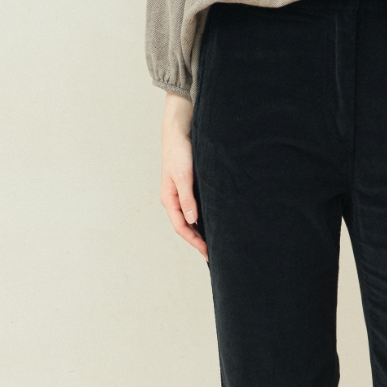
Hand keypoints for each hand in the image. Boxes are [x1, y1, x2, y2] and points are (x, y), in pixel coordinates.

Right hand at [160, 91, 207, 260]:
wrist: (179, 131)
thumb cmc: (179, 151)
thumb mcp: (183, 176)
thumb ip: (187, 198)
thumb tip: (192, 220)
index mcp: (170, 199)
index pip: (182, 228)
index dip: (194, 242)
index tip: (208, 253)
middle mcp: (175, 200)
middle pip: (187, 227)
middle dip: (198, 242)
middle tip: (214, 255)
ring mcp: (182, 195)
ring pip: (192, 219)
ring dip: (201, 232)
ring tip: (216, 243)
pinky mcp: (190, 188)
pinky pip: (197, 209)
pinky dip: (204, 220)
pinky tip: (214, 224)